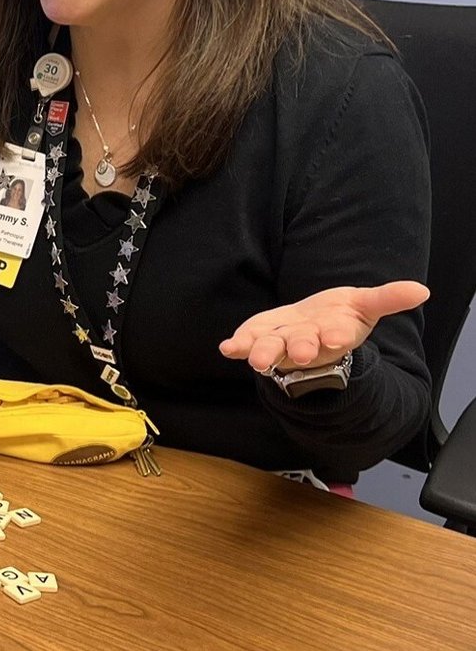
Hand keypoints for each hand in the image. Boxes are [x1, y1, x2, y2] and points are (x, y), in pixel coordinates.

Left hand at [219, 281, 427, 374]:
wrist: (311, 327)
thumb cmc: (338, 316)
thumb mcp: (365, 304)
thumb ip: (389, 298)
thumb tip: (422, 291)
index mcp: (334, 333)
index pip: (338, 335)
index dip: (337, 336)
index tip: (336, 337)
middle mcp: (307, 341)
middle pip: (303, 347)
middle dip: (301, 349)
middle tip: (299, 354)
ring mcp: (281, 341)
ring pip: (273, 348)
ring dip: (265, 353)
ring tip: (256, 360)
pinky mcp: (258, 337)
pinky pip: (247, 342)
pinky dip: (238, 346)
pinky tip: (228, 347)